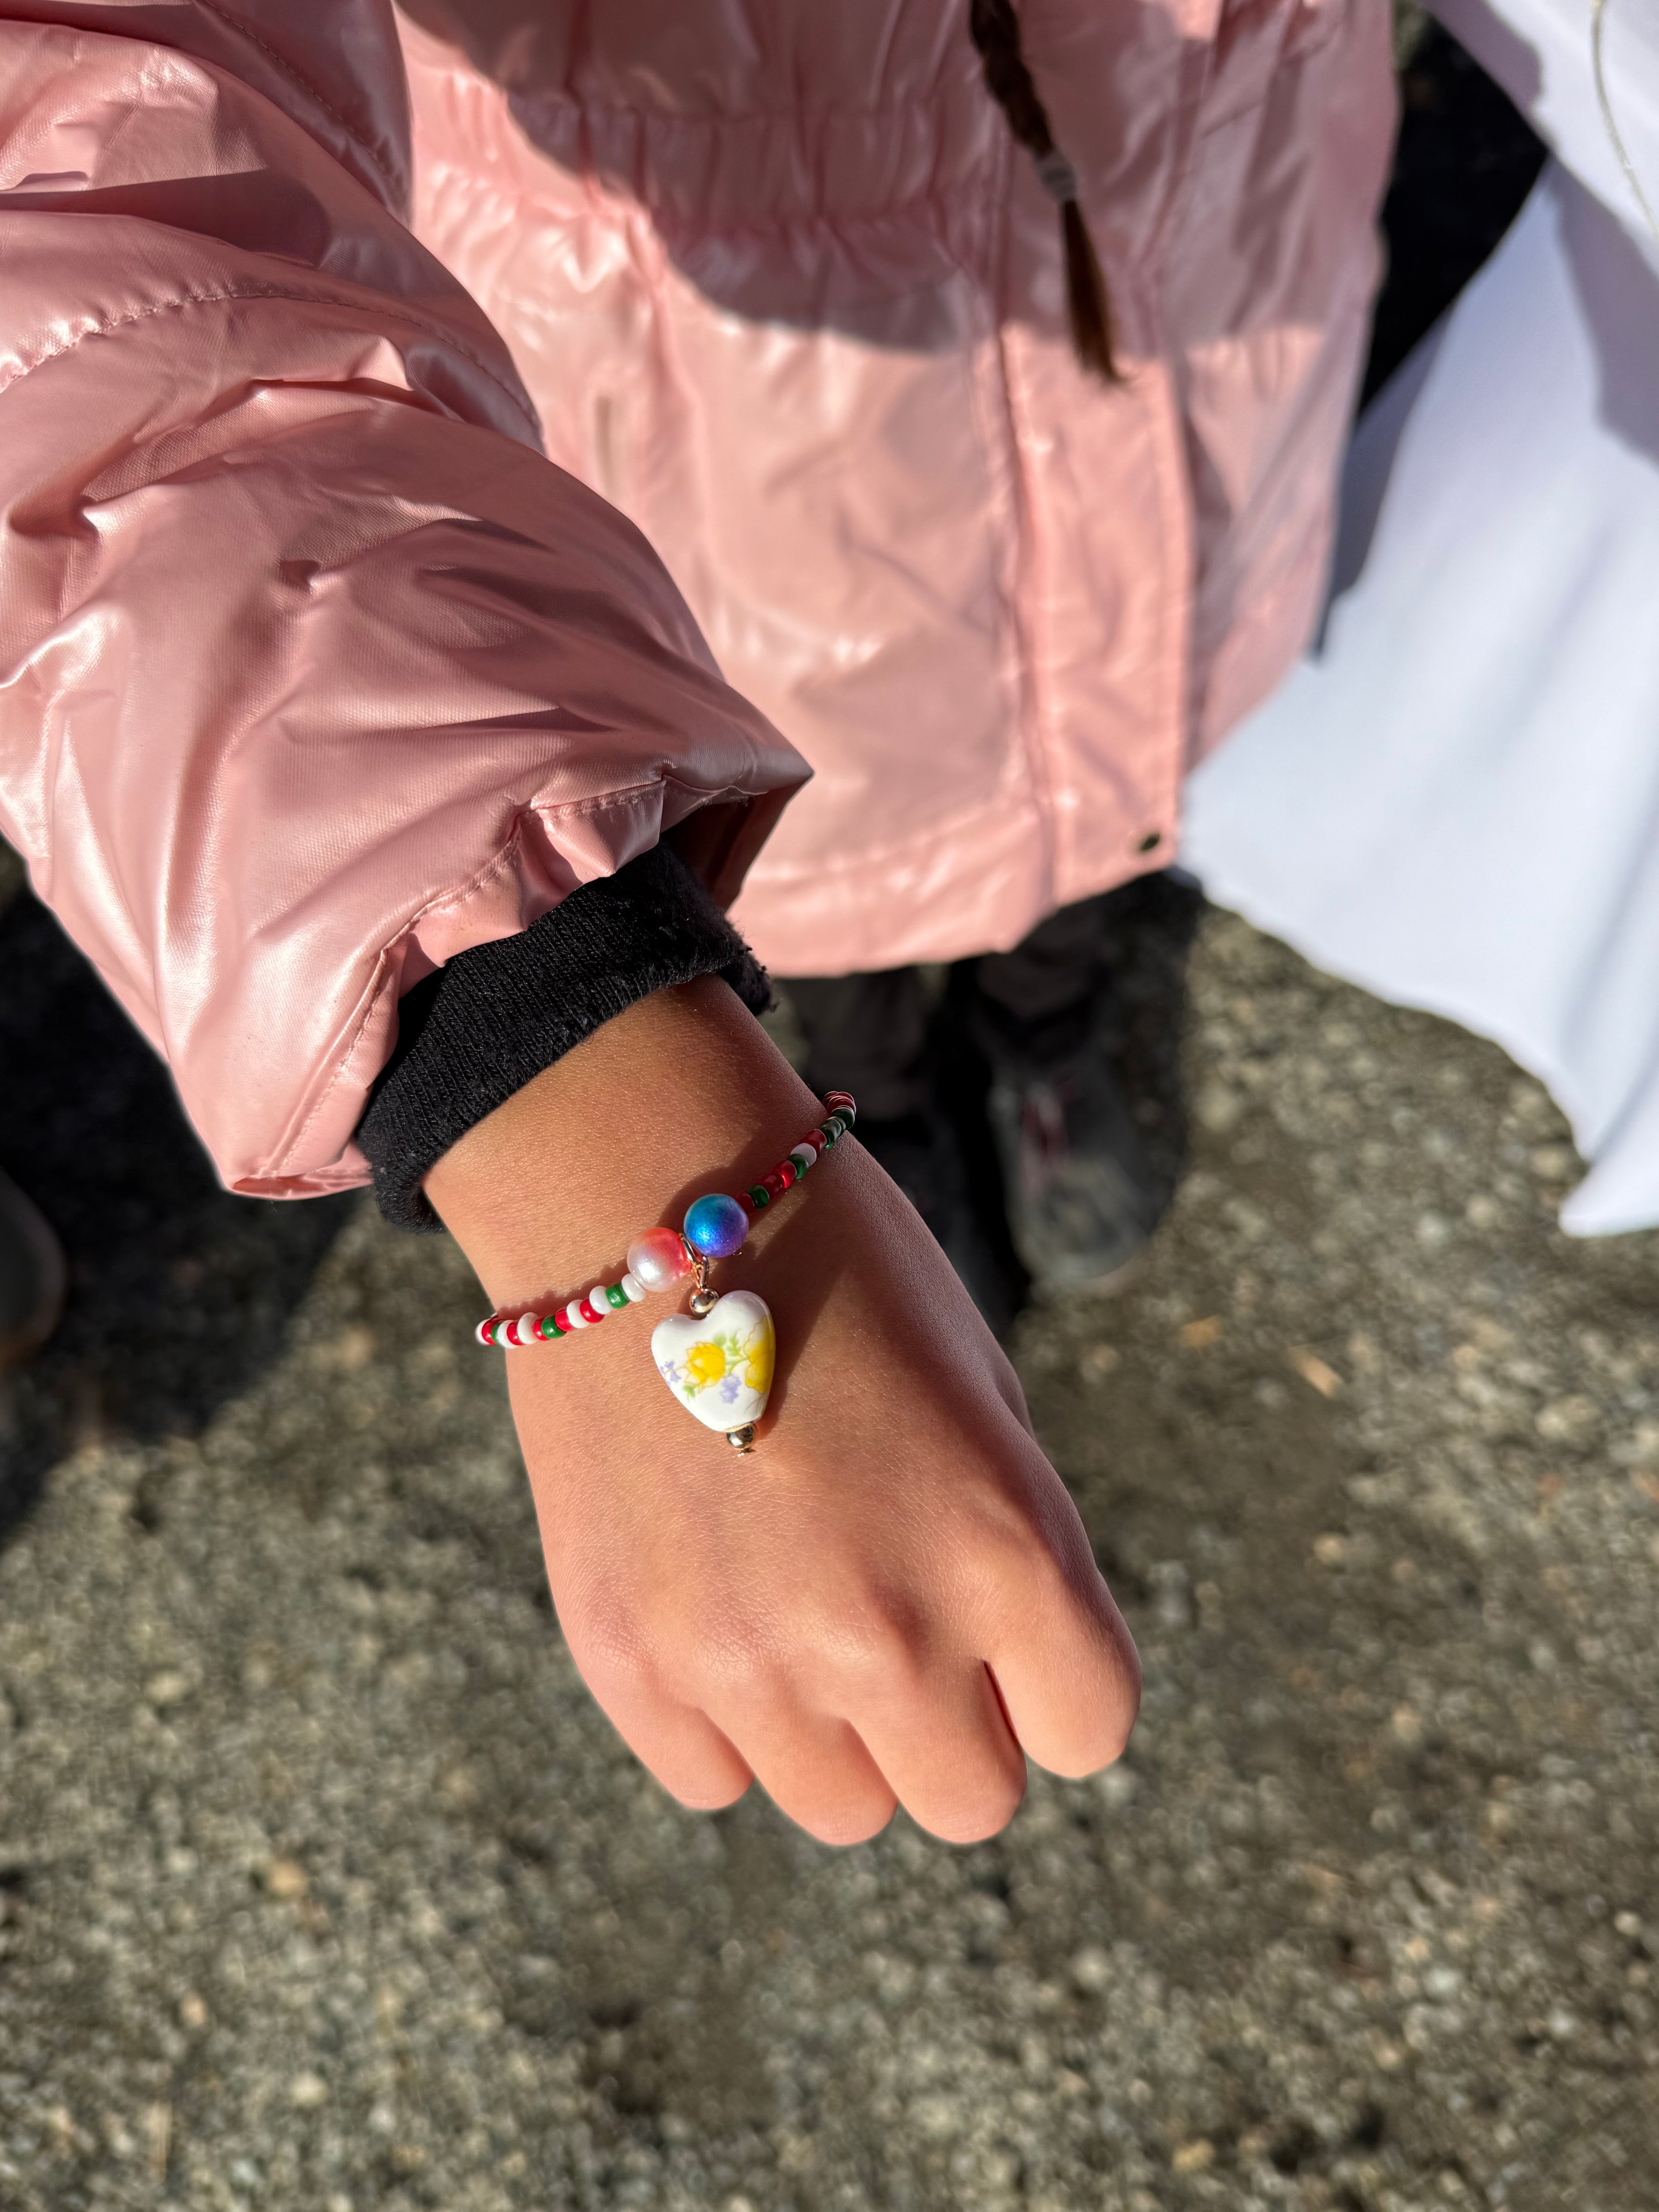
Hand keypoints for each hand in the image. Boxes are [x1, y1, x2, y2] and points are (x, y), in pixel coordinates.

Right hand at [426, 977, 1138, 1843]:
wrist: (643, 1196)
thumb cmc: (837, 1268)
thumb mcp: (980, 1389)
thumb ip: (1011, 1542)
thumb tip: (1005, 1661)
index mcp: (1004, 1550)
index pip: (1088, 1729)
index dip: (1058, 1682)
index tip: (1015, 1638)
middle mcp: (885, 1633)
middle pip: (969, 1801)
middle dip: (955, 1726)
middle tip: (903, 1626)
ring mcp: (745, 1661)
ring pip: (841, 1808)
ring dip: (839, 1733)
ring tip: (796, 1604)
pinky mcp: (627, 1663)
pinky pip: (714, 1777)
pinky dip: (724, 1717)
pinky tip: (711, 1601)